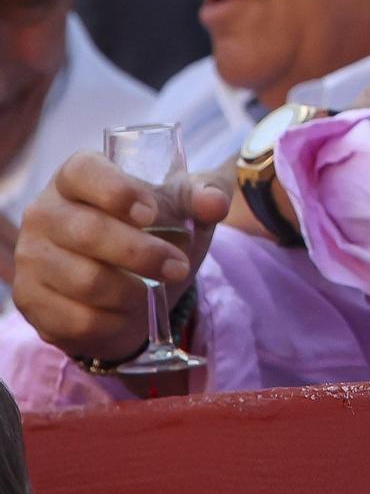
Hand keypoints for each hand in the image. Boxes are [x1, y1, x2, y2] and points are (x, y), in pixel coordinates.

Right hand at [13, 153, 231, 361]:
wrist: (132, 282)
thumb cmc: (157, 231)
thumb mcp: (186, 208)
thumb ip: (205, 196)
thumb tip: (214, 203)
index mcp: (77, 177)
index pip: (83, 172)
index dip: (116, 191)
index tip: (151, 213)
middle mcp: (44, 212)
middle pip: (88, 232)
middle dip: (142, 254)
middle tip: (179, 267)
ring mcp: (31, 258)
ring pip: (84, 280)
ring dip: (132, 292)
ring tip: (155, 290)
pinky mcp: (30, 300)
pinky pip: (75, 318)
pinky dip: (113, 321)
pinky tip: (128, 313)